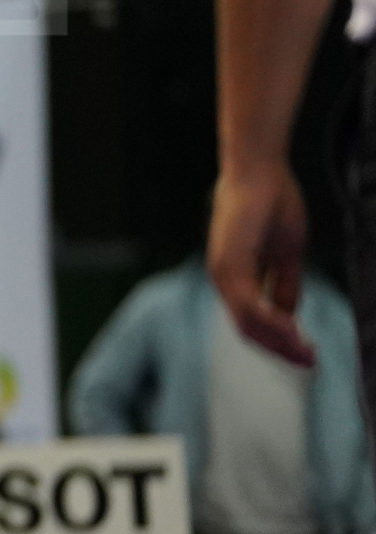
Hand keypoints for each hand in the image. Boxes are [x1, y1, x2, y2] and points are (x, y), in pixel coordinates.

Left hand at [208, 164, 316, 366]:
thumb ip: (284, 285)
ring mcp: (222, 272)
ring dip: (278, 341)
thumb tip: (289, 318)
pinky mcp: (228, 263)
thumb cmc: (273, 205)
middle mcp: (224, 279)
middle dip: (280, 349)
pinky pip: (246, 304)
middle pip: (248, 329)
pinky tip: (292, 332)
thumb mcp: (286, 253)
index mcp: (236, 278)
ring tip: (307, 353)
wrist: (261, 171)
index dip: (279, 341)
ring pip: (246, 323)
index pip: (253, 322)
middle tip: (310, 362)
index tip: (307, 354)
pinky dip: (270, 322)